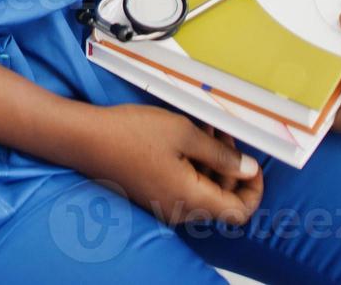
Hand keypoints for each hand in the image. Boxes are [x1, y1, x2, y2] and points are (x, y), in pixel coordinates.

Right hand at [70, 102, 263, 225]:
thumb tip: (249, 169)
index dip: (254, 189)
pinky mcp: (153, 196)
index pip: (240, 211)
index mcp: (191, 199)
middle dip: (231, 168)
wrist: (86, 139)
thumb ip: (221, 155)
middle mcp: (180, 210)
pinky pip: (184, 187)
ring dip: (211, 163)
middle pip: (222, 200)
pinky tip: (185, 138)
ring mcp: (164, 205)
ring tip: (203, 129)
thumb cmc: (131, 133)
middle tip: (224, 133)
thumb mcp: (184, 134)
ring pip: (203, 191)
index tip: (251, 163)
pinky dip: (193, 166)